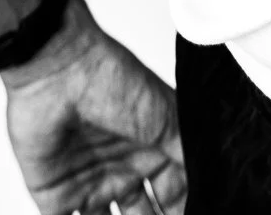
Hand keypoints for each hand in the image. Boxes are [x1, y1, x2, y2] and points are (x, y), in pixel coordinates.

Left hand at [1, 0, 186, 213]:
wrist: (56, 71)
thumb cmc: (111, 80)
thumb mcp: (164, 117)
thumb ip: (187, 156)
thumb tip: (215, 184)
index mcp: (149, 147)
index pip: (174, 191)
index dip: (186, 208)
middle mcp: (122, 167)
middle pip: (145, 214)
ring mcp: (89, 182)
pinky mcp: (56, 196)